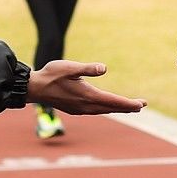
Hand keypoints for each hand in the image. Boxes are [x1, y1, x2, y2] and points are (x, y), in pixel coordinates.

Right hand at [26, 60, 146, 114]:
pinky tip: (107, 107)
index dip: (129, 104)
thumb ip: (87, 68)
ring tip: (129, 107)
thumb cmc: (51, 75)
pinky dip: (106, 109)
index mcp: (88, 95)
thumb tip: (104, 68)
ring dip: (117, 109)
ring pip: (104, 110)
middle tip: (142, 106)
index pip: (114, 101)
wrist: (34, 88)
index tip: (142, 104)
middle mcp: (86, 106)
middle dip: (127, 107)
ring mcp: (80, 109)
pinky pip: (96, 111)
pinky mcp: (75, 110)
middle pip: (112, 108)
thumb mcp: (69, 67)